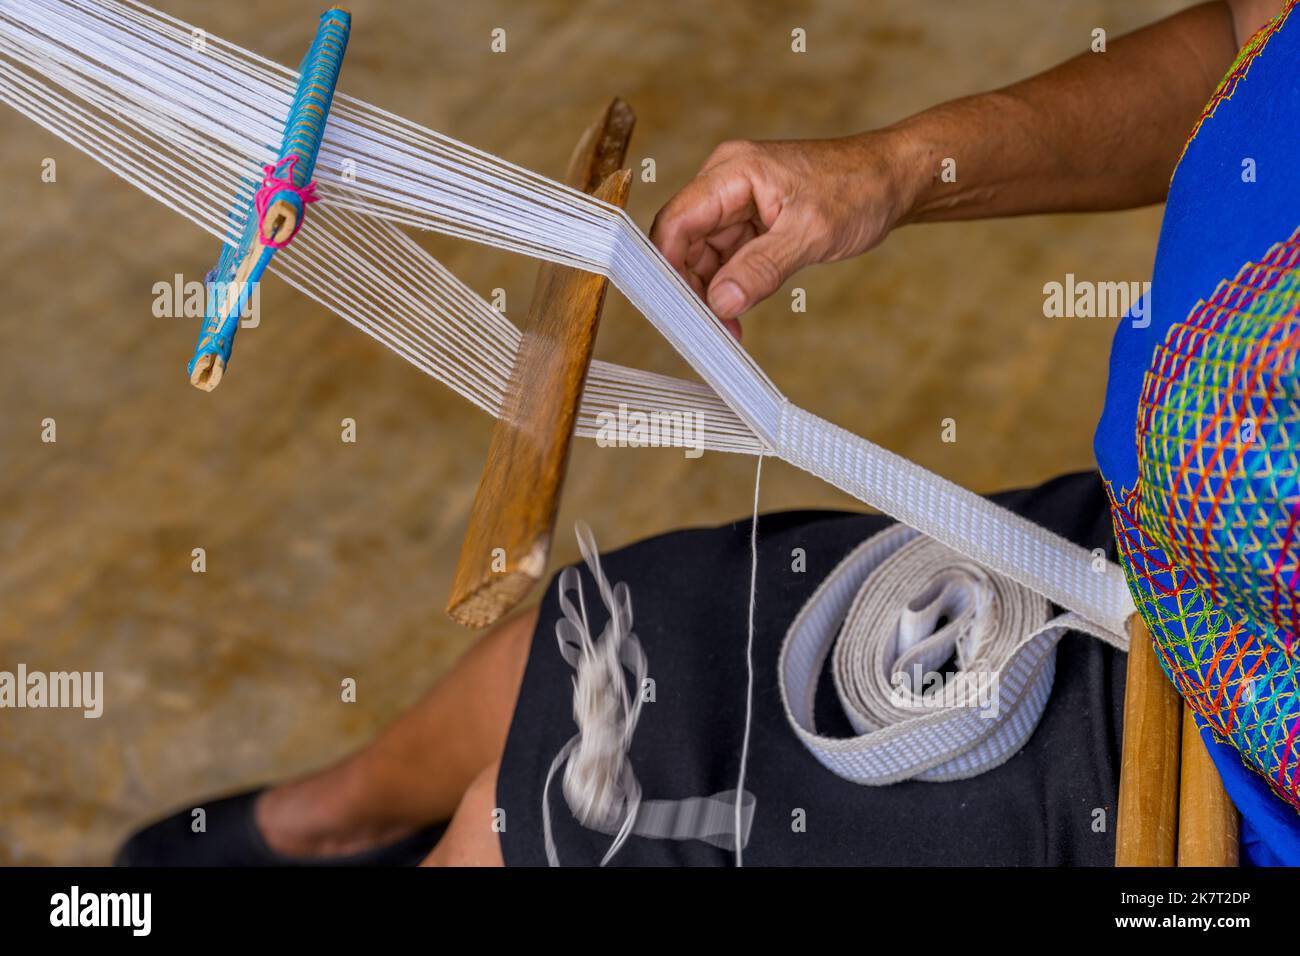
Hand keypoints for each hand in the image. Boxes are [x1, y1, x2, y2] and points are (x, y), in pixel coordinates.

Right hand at [650, 133, 914, 336]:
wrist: (894, 180)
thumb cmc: (859, 190)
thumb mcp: (809, 234)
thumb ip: (760, 269)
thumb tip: (719, 302)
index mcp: (732, 172)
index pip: (677, 221)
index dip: (668, 266)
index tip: (678, 309)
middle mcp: (727, 183)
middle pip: (684, 241)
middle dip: (692, 287)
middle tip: (710, 329)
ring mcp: (738, 203)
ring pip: (702, 254)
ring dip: (712, 292)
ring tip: (729, 329)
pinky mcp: (751, 221)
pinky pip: (727, 258)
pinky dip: (731, 286)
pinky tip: (737, 313)